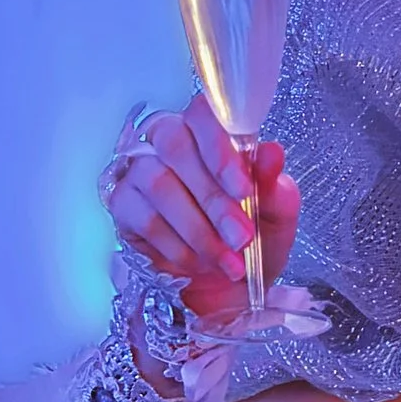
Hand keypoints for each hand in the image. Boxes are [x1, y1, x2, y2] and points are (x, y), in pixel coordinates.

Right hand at [107, 98, 301, 323]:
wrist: (230, 286)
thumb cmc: (253, 239)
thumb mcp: (275, 216)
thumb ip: (273, 185)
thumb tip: (272, 153)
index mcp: (210, 134)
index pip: (202, 115)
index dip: (219, 149)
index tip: (243, 189)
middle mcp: (169, 142)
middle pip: (175, 146)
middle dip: (213, 198)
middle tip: (242, 237)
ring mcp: (140, 171)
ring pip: (159, 184)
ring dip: (198, 229)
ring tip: (227, 260)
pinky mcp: (124, 205)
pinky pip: (145, 219)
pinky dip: (177, 246)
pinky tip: (198, 263)